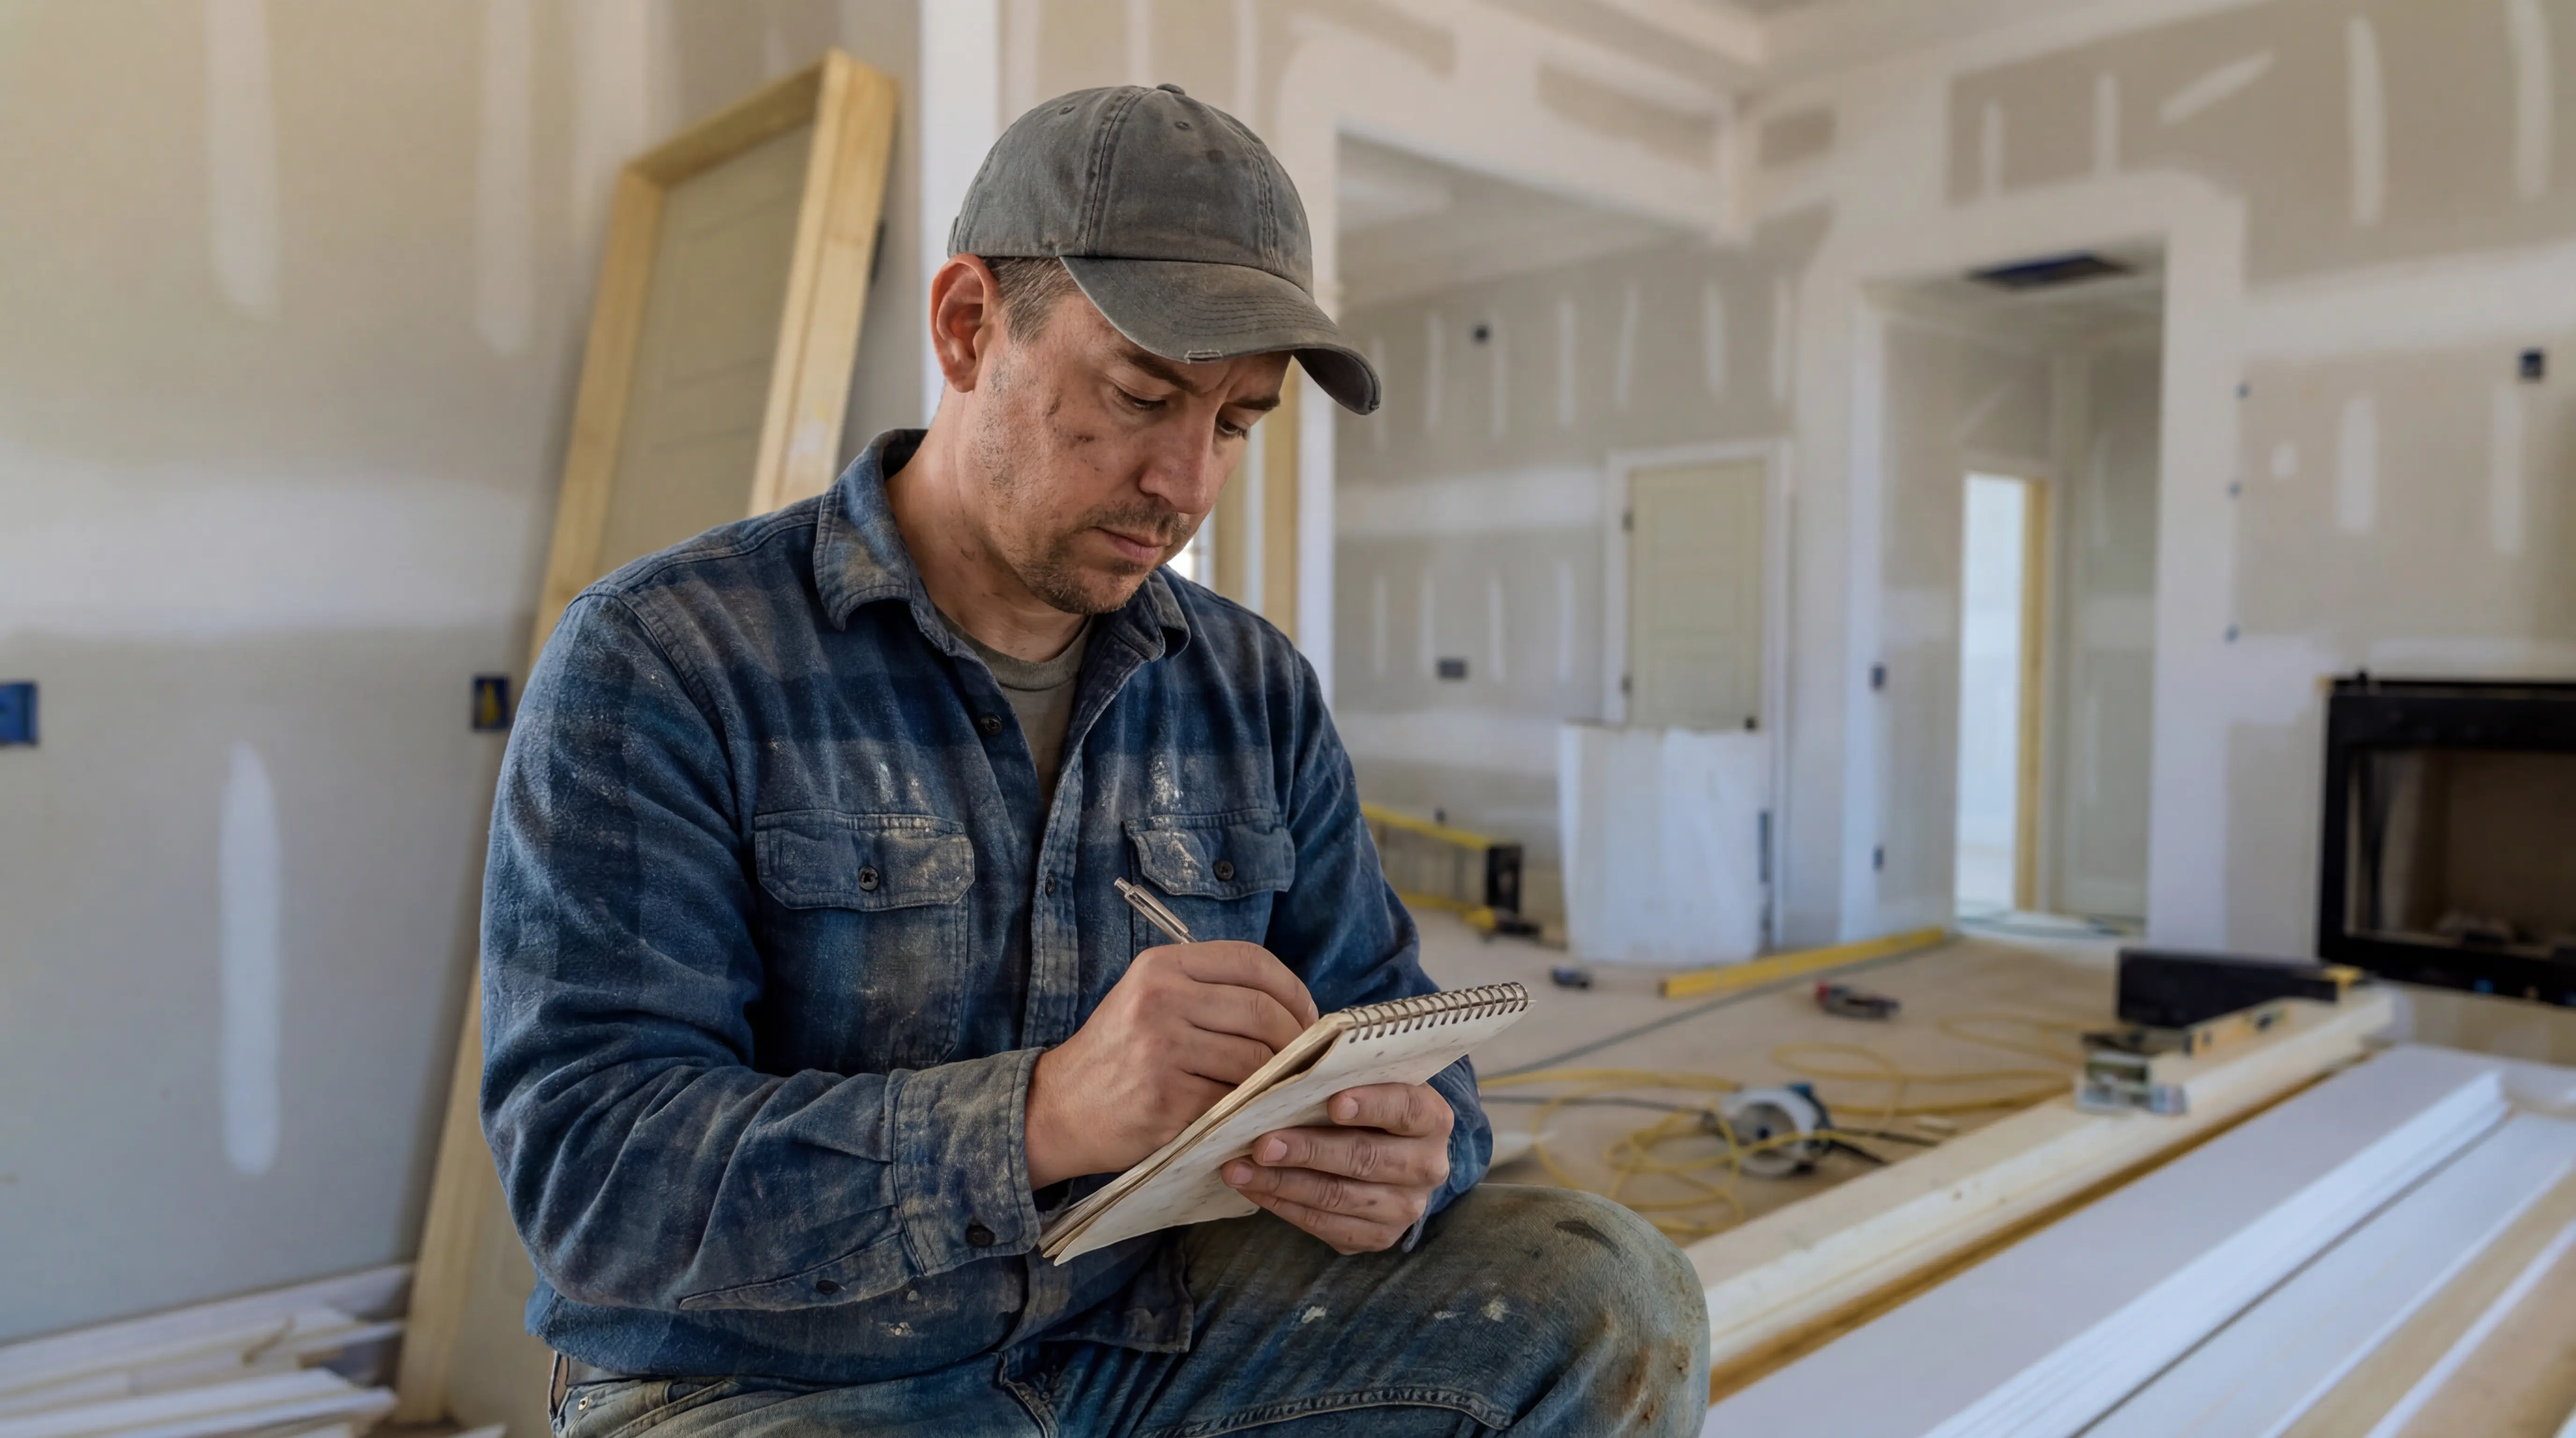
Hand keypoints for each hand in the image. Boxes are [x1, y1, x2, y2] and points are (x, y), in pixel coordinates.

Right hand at [1025, 941, 1317, 1189]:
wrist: (1059, 1108)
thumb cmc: (1118, 1054)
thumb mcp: (1149, 998)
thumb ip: (1209, 991)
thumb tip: (1292, 1006)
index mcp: (1161, 967)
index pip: (1250, 960)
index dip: (1292, 987)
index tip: (1307, 1014)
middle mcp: (1160, 1001)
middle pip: (1262, 1010)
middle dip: (1296, 1037)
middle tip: (1306, 1057)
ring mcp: (1162, 1051)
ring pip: (1256, 1059)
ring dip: (1278, 1077)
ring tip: (1279, 1085)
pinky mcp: (1167, 1100)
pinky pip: (1235, 1101)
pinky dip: (1253, 1108)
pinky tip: (1254, 1112)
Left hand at [1221, 1082, 1453, 1253]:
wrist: (1391, 1152)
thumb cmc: (1368, 1102)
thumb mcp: (1368, 1082)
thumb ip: (1341, 1076)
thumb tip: (1283, 1072)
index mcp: (1433, 1119)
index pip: (1406, 1109)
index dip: (1371, 1105)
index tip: (1332, 1103)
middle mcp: (1427, 1167)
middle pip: (1365, 1159)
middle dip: (1308, 1151)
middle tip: (1261, 1143)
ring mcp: (1404, 1208)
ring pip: (1338, 1197)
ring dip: (1281, 1182)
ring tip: (1237, 1168)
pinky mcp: (1377, 1237)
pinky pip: (1325, 1226)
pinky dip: (1283, 1206)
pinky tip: (1252, 1187)